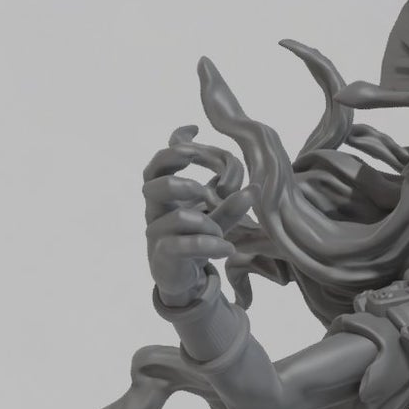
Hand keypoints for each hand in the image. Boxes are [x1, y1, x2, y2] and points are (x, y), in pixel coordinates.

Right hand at [141, 126, 253, 304]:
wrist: (183, 279)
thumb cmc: (196, 239)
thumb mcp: (217, 215)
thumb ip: (230, 200)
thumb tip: (256, 186)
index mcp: (165, 191)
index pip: (161, 161)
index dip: (175, 143)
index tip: (196, 129)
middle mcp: (156, 208)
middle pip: (153, 179)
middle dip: (180, 175)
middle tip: (206, 184)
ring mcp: (156, 231)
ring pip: (177, 217)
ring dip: (205, 219)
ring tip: (219, 230)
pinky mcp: (164, 255)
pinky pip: (184, 245)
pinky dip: (209, 244)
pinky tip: (227, 248)